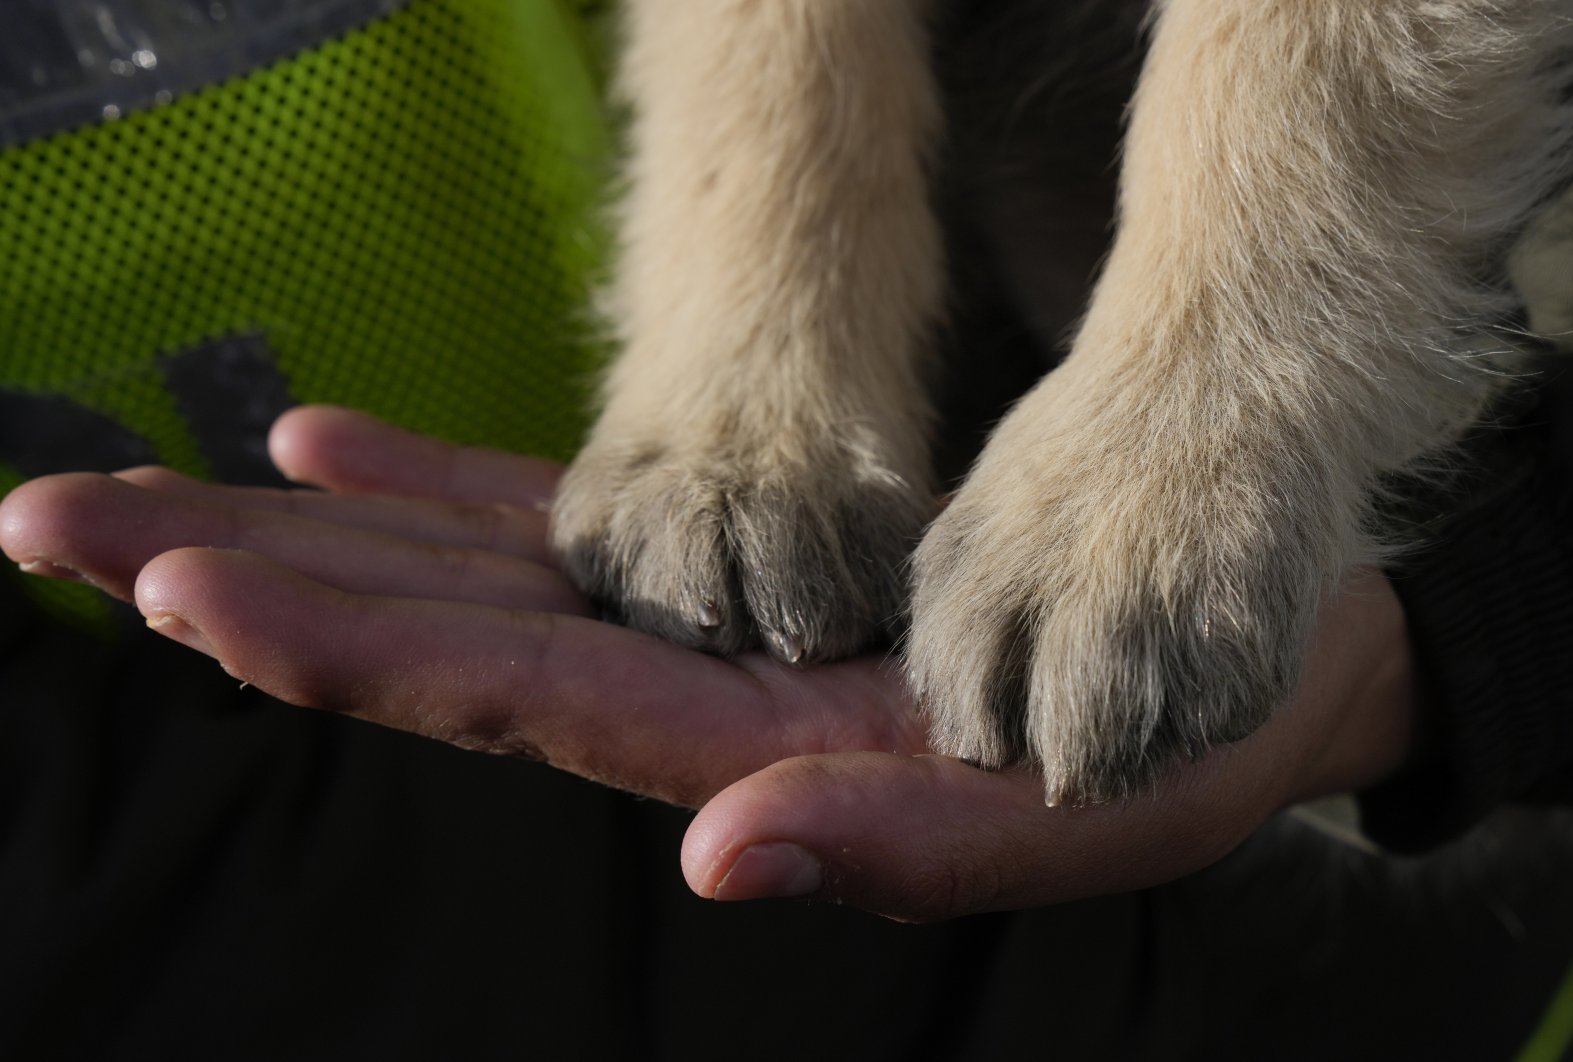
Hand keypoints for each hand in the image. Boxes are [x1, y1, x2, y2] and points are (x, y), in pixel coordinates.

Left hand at [0, 407, 1420, 920]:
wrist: (1242, 651)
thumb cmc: (1181, 748)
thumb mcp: (1069, 814)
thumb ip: (889, 841)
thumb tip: (723, 850)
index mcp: (760, 762)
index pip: (519, 707)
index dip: (354, 654)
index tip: (193, 591)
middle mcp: (697, 701)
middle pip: (443, 645)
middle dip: (262, 594)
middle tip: (60, 530)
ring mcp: (705, 633)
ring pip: (476, 587)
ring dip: (316, 544)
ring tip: (156, 492)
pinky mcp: (737, 569)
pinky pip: (566, 530)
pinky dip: (447, 495)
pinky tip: (338, 446)